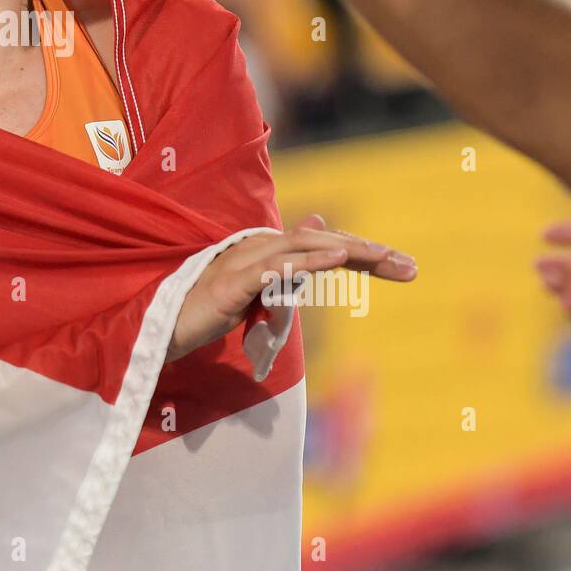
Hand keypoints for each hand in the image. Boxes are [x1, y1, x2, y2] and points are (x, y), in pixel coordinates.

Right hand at [168, 213, 417, 364]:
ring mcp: (243, 263)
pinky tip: (337, 258)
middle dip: (368, 252)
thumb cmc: (204, 312)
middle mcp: (256, 248)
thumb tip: (311, 247)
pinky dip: (309, 261)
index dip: (362, 251)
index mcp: (264, 251)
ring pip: (303, 247)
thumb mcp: (255, 294)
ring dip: (348, 251)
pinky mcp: (233, 283)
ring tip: (385, 257)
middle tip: (410, 267)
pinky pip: (276, 268)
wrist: (160, 330)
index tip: (403, 268)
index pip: (321, 244)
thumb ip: (284, 272)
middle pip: (320, 241)